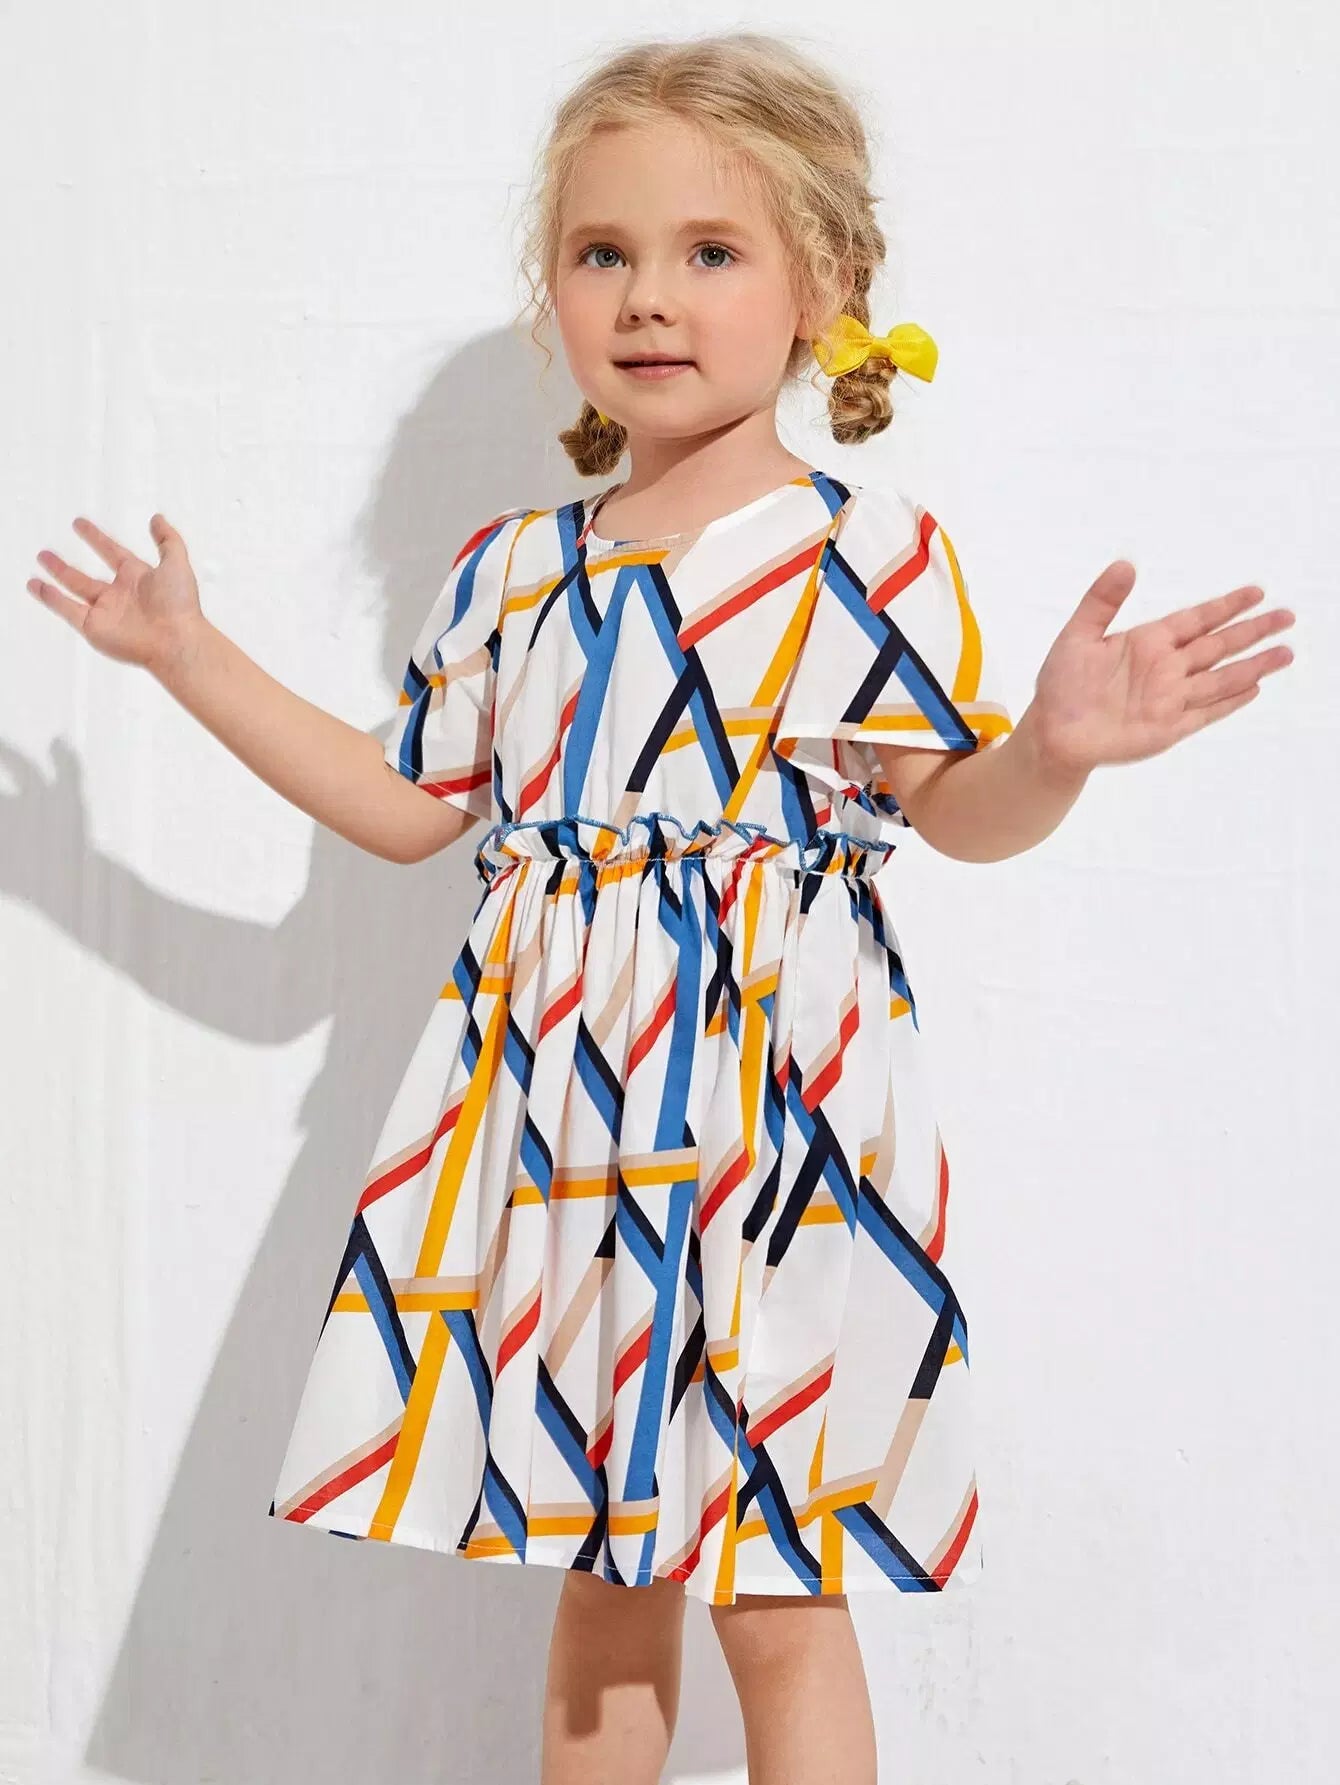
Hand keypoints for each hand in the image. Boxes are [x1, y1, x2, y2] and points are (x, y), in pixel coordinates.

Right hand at [26, 513, 202, 676]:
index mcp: (137, 578)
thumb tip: (158, 519)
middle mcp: (119, 595)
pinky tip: (37, 587)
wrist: (175, 641)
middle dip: (65, 566)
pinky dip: (51, 599)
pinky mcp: (94, 627)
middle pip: (85, 577)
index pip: (111, 552)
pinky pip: (67, 610)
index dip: (96, 539)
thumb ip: (168, 539)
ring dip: (55, 578)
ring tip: (39, 566)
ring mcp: (105, 611)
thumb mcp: (177, 563)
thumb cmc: (180, 606)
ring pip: (73, 591)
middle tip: (48, 553)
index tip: (80, 525)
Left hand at [1025, 561, 1295, 774]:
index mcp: (1149, 642)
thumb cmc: (1062, 684)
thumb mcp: (1078, 634)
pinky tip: (1253, 689)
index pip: (1197, 619)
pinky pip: (1204, 712)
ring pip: (1220, 678)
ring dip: (1253, 666)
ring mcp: (1169, 699)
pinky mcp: (1167, 728)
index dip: (1227, 606)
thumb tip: (1125, 564)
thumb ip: (1102, 600)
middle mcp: (1166, 668)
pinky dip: (1229, 702)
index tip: (1257, 592)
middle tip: (1287, 616)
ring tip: (1285, 653)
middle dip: (1253, 631)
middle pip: (1219, 646)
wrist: (1053, 732)